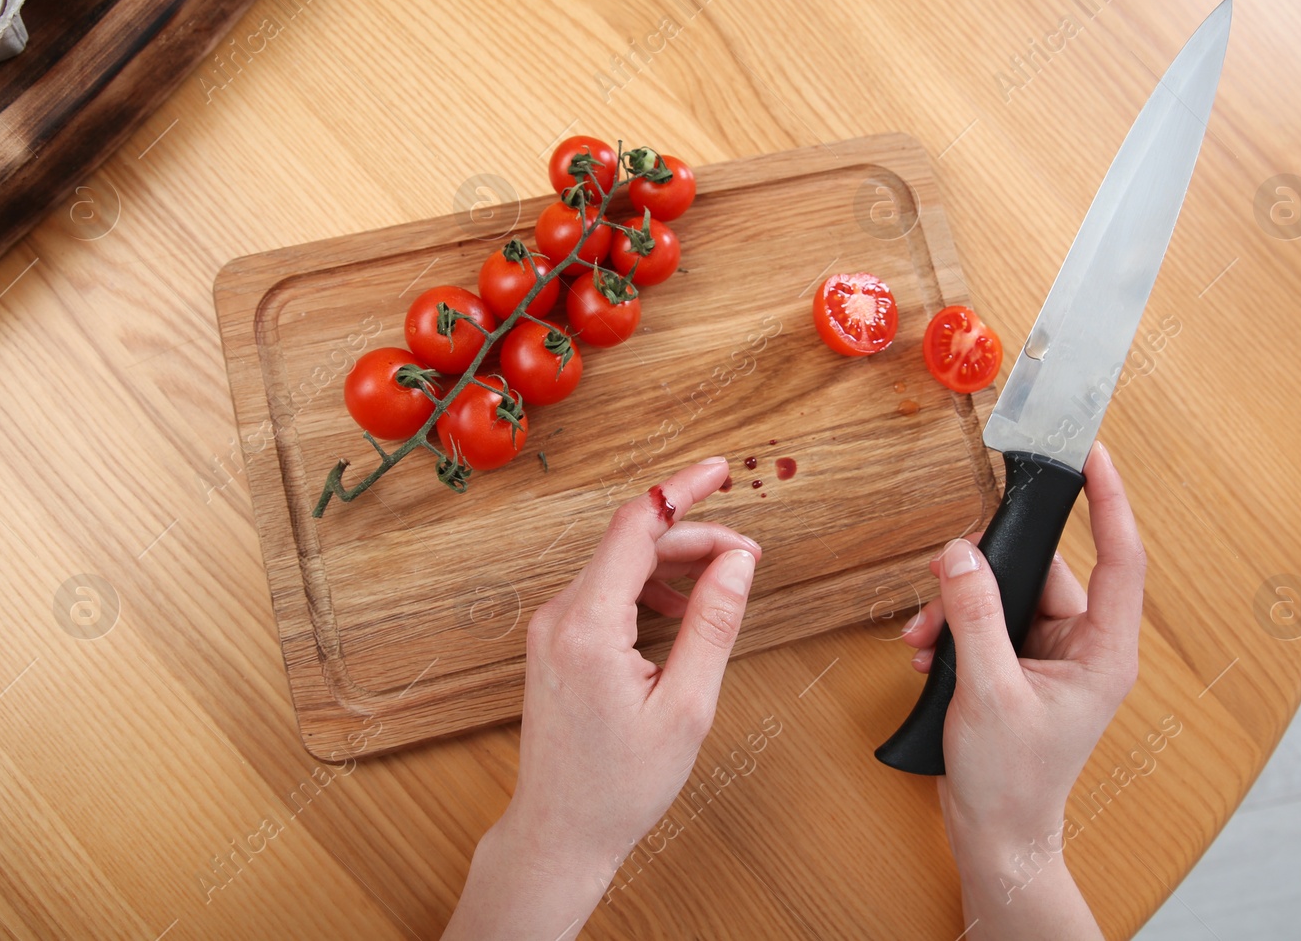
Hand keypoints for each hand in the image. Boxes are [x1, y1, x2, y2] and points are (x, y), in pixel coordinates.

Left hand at [445, 457, 760, 938]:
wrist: (559, 833)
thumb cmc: (619, 786)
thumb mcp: (686, 707)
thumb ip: (713, 623)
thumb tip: (738, 561)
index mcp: (588, 626)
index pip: (636, 525)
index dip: (682, 490)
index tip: (721, 468)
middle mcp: (559, 616)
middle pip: (632, 543)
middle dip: (693, 537)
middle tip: (749, 557)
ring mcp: (550, 628)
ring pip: (620, 565)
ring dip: (672, 563)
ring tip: (723, 583)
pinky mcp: (554, 642)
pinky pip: (605, 591)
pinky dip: (648, 588)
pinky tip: (680, 610)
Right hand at [898, 442, 1143, 937]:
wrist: (995, 837)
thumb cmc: (1011, 781)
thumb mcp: (987, 691)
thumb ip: (973, 615)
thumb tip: (959, 553)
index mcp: (1103, 651)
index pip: (1120, 556)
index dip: (1110, 499)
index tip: (1093, 451)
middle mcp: (1083, 647)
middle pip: (1039, 572)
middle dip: (981, 574)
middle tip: (939, 581)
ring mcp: (1051, 657)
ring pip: (1002, 595)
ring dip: (957, 609)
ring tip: (924, 639)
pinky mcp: (1019, 666)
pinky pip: (985, 621)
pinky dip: (952, 630)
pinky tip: (926, 652)